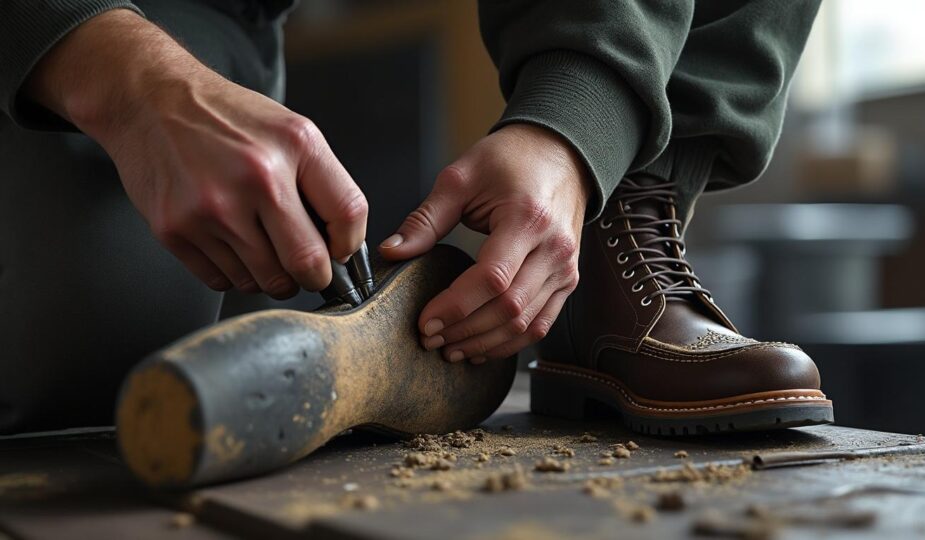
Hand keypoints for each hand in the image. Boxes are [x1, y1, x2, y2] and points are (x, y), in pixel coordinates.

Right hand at [25, 10, 366, 297]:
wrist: (149, 100)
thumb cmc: (226, 118)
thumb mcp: (291, 130)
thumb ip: (324, 183)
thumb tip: (343, 246)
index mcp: (295, 146)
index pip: (348, 216)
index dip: (349, 245)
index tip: (338, 251)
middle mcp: (256, 177)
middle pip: (307, 264)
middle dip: (314, 276)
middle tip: (305, 267)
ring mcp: (212, 208)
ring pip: (265, 282)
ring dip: (272, 277)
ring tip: (262, 246)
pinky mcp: (176, 230)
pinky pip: (223, 281)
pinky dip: (235, 274)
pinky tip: (230, 244)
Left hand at [380, 124, 588, 362]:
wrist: (559, 154)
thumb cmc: (510, 160)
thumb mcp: (460, 179)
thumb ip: (425, 220)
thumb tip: (391, 253)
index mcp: (527, 218)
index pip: (492, 278)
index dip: (455, 307)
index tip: (425, 322)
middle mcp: (554, 248)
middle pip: (509, 308)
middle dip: (464, 331)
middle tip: (430, 340)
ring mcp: (565, 267)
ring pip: (525, 323)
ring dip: (485, 343)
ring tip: (450, 349)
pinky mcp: (567, 280)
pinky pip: (541, 324)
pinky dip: (510, 342)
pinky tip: (481, 347)